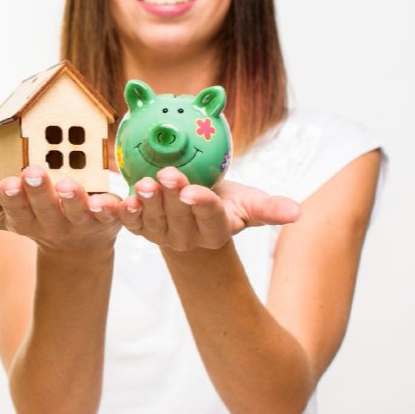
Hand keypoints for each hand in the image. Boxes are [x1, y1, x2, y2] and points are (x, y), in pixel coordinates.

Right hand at [0, 165, 121, 253]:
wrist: (80, 245)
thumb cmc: (34, 218)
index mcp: (23, 219)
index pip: (13, 211)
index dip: (12, 199)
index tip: (7, 185)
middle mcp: (51, 223)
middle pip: (43, 210)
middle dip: (37, 193)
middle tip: (32, 174)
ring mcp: (81, 223)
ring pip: (77, 212)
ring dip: (73, 200)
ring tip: (69, 185)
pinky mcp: (110, 220)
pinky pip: (115, 215)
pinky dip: (118, 208)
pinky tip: (119, 198)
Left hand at [118, 167, 301, 250]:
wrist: (193, 207)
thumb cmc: (225, 200)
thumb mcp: (248, 202)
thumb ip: (269, 208)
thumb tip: (297, 213)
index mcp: (216, 230)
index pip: (211, 218)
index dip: (202, 205)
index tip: (194, 192)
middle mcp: (188, 238)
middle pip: (179, 216)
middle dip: (171, 196)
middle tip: (166, 175)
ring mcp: (162, 235)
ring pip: (153, 219)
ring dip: (147, 202)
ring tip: (143, 183)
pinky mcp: (141, 229)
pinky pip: (130, 222)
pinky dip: (122, 211)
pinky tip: (116, 200)